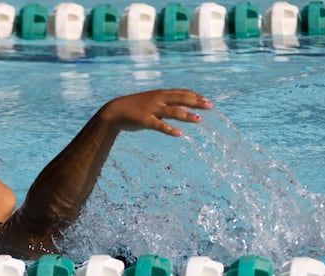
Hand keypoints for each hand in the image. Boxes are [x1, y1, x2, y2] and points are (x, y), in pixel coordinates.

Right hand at [98, 89, 212, 135]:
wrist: (114, 111)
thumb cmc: (134, 108)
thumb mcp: (152, 103)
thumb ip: (166, 105)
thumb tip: (183, 110)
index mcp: (160, 94)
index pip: (182, 93)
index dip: (195, 96)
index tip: (207, 101)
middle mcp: (158, 99)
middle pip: (181, 99)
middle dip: (196, 103)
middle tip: (210, 107)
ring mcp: (151, 109)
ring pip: (172, 111)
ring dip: (186, 115)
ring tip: (198, 120)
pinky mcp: (144, 120)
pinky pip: (159, 125)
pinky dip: (170, 129)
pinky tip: (179, 134)